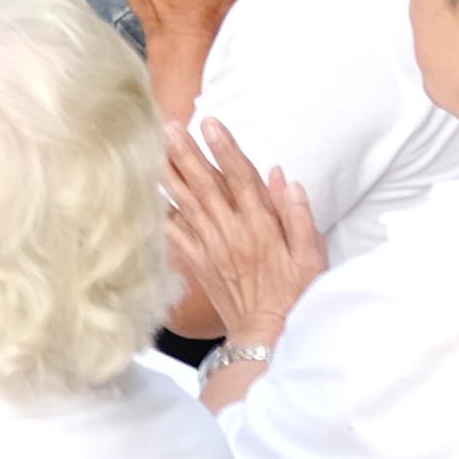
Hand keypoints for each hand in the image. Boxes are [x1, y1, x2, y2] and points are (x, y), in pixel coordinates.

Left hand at [167, 121, 327, 357]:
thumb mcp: (312, 256)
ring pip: (186, 203)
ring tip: (154, 146)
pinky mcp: (196, 263)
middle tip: (168, 125)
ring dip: (170, 173)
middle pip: (205, 185)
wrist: (269, 335)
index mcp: (261, 226)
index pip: (241, 179)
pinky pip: (174, 234)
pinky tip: (147, 193)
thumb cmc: (297, 294)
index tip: (210, 123)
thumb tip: (284, 177)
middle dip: (186, 153)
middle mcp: (231, 232)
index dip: (225, 149)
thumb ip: (298, 215)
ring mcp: (210, 247)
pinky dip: (160, 213)